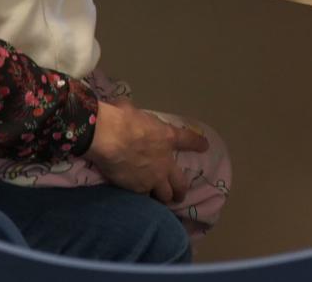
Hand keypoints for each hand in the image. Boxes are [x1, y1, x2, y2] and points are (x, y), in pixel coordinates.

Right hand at [86, 99, 209, 202]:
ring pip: (165, 195)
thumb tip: (126, 111)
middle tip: (179, 195)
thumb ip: (135, 118)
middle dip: (181, 190)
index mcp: (167, 137)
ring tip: (161, 202)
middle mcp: (164, 162)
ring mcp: (152, 178)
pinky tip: (138, 201)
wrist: (107, 137)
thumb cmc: (121, 117)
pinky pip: (143, 198)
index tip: (204, 146)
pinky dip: (142, 199)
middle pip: (181, 182)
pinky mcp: (137, 189)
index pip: (189, 140)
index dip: (198, 144)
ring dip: (164, 198)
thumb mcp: (134, 110)